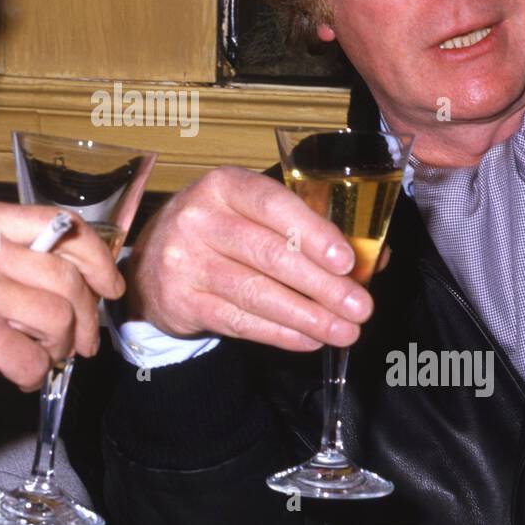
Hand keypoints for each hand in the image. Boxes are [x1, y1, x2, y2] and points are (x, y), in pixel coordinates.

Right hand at [0, 201, 123, 418]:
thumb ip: (4, 254)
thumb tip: (72, 273)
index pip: (61, 226)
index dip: (97, 260)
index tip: (109, 286)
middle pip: (68, 278)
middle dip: (88, 317)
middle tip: (83, 343)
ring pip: (60, 318)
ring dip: (61, 348)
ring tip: (44, 359)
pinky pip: (35, 357)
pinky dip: (33, 374)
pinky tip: (16, 376)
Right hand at [124, 166, 386, 351]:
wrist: (151, 262)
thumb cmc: (221, 232)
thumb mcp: (253, 215)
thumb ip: (310, 230)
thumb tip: (373, 258)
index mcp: (224, 185)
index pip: (272, 204)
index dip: (312, 233)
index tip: (346, 261)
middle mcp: (198, 218)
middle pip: (268, 254)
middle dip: (321, 285)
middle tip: (360, 307)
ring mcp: (184, 261)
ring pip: (255, 293)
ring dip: (307, 316)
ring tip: (345, 331)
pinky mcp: (180, 301)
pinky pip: (238, 321)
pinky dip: (279, 334)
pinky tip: (309, 339)